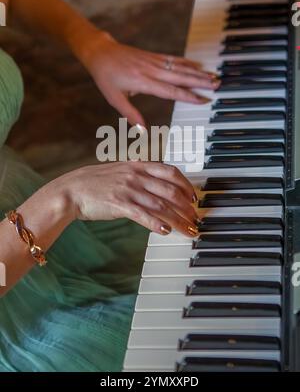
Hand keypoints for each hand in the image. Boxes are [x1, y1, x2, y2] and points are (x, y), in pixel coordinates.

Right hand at [62, 161, 198, 236]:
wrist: (71, 189)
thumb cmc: (95, 182)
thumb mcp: (120, 171)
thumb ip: (139, 175)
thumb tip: (157, 185)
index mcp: (138, 165)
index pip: (170, 172)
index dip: (186, 185)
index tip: (194, 197)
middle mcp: (136, 176)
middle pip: (171, 190)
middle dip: (187, 206)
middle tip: (195, 218)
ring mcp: (128, 190)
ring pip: (161, 205)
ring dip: (178, 219)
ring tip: (187, 229)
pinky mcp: (119, 204)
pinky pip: (143, 215)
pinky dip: (156, 224)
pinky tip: (165, 232)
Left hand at [77, 29, 219, 125]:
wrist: (100, 52)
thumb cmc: (106, 77)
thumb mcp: (115, 98)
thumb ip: (130, 115)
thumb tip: (142, 131)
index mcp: (143, 82)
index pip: (170, 91)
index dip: (188, 96)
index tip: (202, 100)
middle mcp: (151, 70)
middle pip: (181, 77)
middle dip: (200, 82)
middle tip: (217, 86)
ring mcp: (153, 61)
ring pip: (180, 67)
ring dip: (197, 72)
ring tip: (213, 76)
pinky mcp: (153, 56)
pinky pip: (173, 59)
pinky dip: (187, 63)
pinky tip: (197, 66)